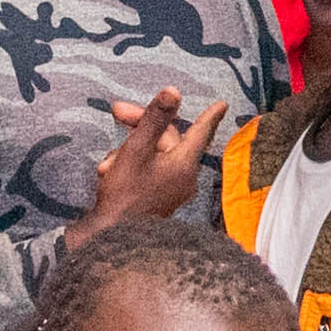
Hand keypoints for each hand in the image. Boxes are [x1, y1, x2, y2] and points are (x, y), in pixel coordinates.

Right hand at [83, 95, 221, 230]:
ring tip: (108, 163)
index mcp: (184, 164)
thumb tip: (173, 91)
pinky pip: (149, 171)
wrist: (111, 239)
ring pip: (153, 154)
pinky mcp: (157, 199)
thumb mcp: (136, 150)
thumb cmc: (125, 195)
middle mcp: (183, 178)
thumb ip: (154, 119)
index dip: (208, 115)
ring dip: (129, 150)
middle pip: (167, 139)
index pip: (200, 132)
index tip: (222, 104)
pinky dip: (130, 165)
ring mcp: (171, 190)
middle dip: (141, 125)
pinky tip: (109, 173)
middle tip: (116, 111)